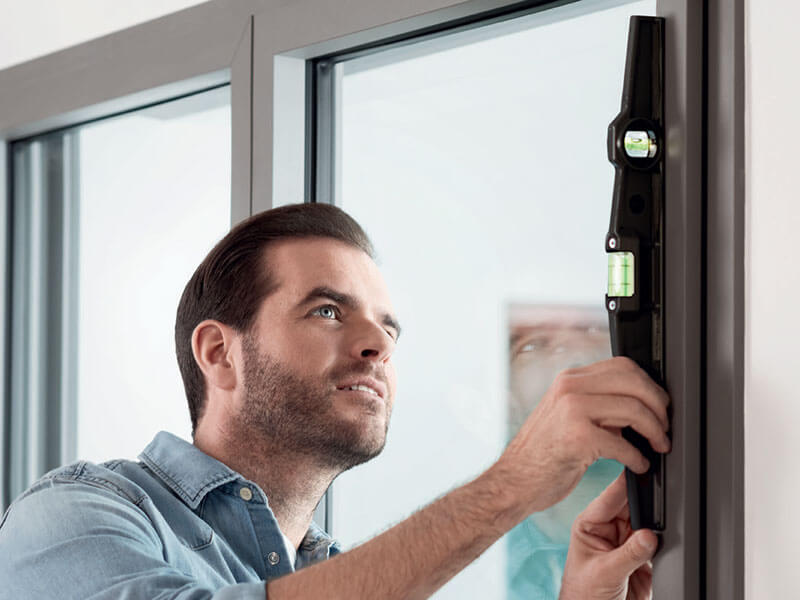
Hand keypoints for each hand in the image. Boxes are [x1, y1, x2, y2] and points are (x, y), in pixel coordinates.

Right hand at [495, 356, 669, 513]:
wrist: (513, 481)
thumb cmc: (541, 454)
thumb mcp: (566, 416)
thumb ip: (596, 405)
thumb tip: (638, 409)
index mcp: (569, 380)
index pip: (623, 366)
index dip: (649, 385)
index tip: (659, 405)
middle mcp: (569, 387)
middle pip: (634, 382)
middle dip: (659, 406)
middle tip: (665, 426)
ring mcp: (572, 409)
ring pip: (633, 408)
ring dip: (655, 430)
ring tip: (658, 446)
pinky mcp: (577, 437)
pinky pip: (623, 443)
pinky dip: (638, 457)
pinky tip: (638, 465)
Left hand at [559, 473, 655, 599]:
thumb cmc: (584, 596)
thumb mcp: (605, 573)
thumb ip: (629, 553)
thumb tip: (650, 535)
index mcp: (591, 524)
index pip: (611, 497)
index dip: (626, 484)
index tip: (642, 470)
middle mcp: (609, 531)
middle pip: (634, 508)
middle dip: (647, 508)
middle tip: (658, 511)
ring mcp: (626, 544)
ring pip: (648, 525)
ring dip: (656, 528)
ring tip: (655, 539)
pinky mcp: (642, 559)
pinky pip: (658, 545)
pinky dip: (664, 546)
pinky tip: (661, 549)